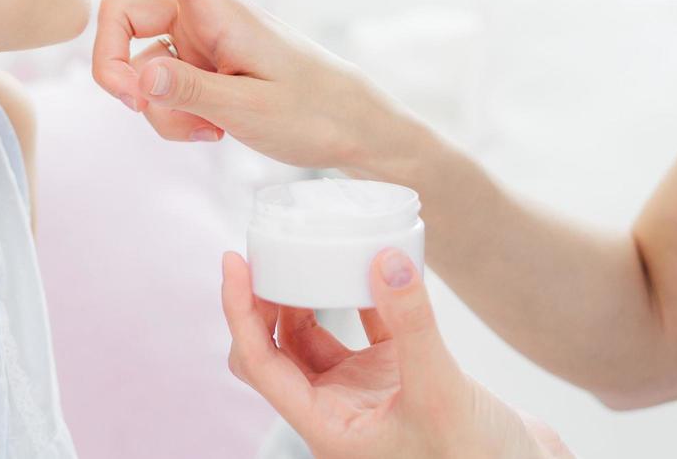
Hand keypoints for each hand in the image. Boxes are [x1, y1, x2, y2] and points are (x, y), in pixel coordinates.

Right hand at [89, 0, 408, 170]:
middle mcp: (203, 18)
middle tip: (135, 104)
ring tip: (207, 130)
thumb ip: (190, 91)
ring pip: (139, 66)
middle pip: (122, 18)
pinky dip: (171, 115)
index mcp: (220, 11)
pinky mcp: (200, 70)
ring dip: (156, 105)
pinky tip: (210, 130)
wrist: (354, 131)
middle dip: (113, 67)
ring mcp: (199, 44)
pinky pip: (159, 89)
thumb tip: (136, 76)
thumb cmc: (314, 112)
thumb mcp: (252, 110)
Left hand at [221, 249, 574, 458]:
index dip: (239, 313)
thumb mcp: (442, 392)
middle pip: (275, 351)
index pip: (259, 364)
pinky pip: (366, 329)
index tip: (234, 261)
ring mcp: (367, 394)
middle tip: (269, 251)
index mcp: (328, 427)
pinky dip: (362, 297)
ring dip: (306, 297)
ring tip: (310, 250)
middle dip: (263, 303)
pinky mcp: (400, 379)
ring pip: (314, 338)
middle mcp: (338, 411)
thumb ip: (412, 324)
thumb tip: (384, 256)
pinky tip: (371, 263)